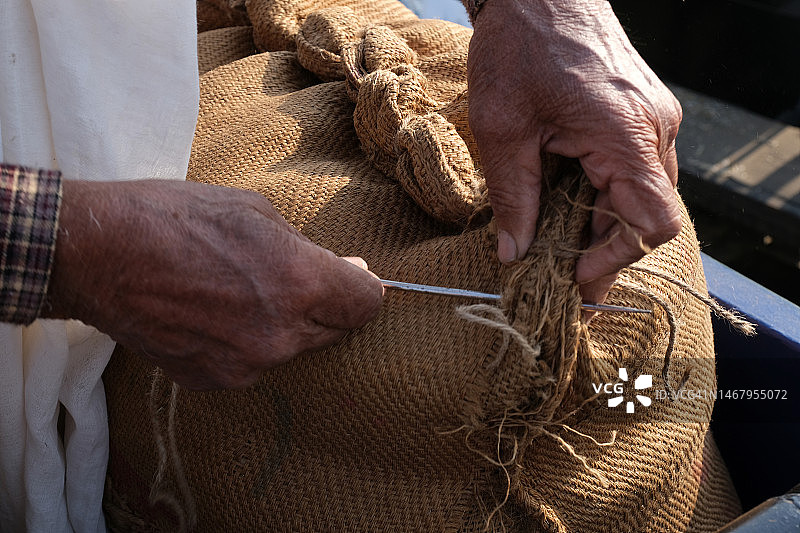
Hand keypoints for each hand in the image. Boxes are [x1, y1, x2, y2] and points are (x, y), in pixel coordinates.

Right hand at [44, 180, 382, 389]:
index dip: (364, 290)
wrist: (98, 255)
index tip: (353, 280)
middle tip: (288, 277)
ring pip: (293, 349)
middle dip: (322, 305)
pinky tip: (214, 313)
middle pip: (334, 330)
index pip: (366, 304)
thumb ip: (308, 250)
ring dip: (282, 325)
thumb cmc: (174, 218)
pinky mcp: (216, 381)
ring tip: (238, 291)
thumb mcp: (255, 211)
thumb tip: (349, 272)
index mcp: (299, 282)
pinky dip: (246, 343)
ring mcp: (247, 364)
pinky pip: (253, 363)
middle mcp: (281, 333)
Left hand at [467, 0, 681, 303]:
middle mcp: (653, 130)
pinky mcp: (636, 113)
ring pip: (638, 195)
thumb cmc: (520, 46)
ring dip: (599, 225)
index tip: (573, 276)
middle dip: (602, 252)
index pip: (652, 224)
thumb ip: (513, 197)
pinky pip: (630, 169)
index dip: (615, 260)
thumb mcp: (503, 129)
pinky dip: (600, 196)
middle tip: (559, 279)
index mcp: (627, 136)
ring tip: (555, 248)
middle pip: (645, 215)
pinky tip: (563, 206)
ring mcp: (650, 120)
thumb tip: (514, 253)